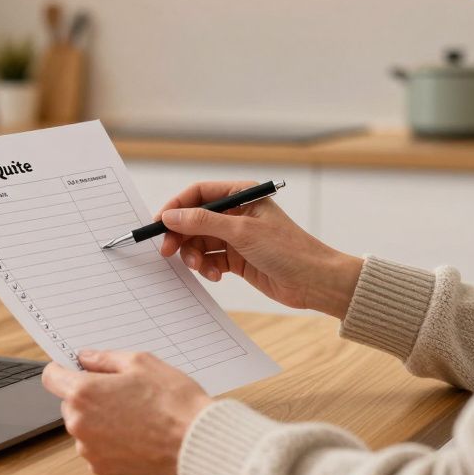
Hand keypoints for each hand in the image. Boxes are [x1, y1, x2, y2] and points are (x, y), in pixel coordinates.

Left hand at [41, 349, 211, 474]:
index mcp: (83, 393)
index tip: (76, 370)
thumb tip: (85, 358)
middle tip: (122, 393)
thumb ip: (105, 359)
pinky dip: (110, 443)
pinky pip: (96, 450)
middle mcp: (78, 424)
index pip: (51, 377)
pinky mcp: (102, 471)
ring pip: (84, 428)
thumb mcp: (142, 363)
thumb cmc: (173, 401)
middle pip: (70, 404)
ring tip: (135, 417)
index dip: (63, 370)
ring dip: (99, 421)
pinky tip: (136, 436)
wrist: (196, 444)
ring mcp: (89, 450)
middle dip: (88, 397)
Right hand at [156, 181, 363, 319]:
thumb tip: (171, 216)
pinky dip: (208, 268)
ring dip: (195, 256)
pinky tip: (216, 276)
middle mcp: (238, 213)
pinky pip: (211, 260)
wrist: (315, 281)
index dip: (176, 207)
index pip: (199, 193)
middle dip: (181, 236)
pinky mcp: (238, 258)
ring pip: (200, 242)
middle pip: (195, 220)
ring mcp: (237, 237)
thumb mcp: (242, 232)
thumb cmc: (288, 249)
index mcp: (242, 194)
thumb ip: (203, 223)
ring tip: (200, 267)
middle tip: (168, 252)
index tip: (159, 224)